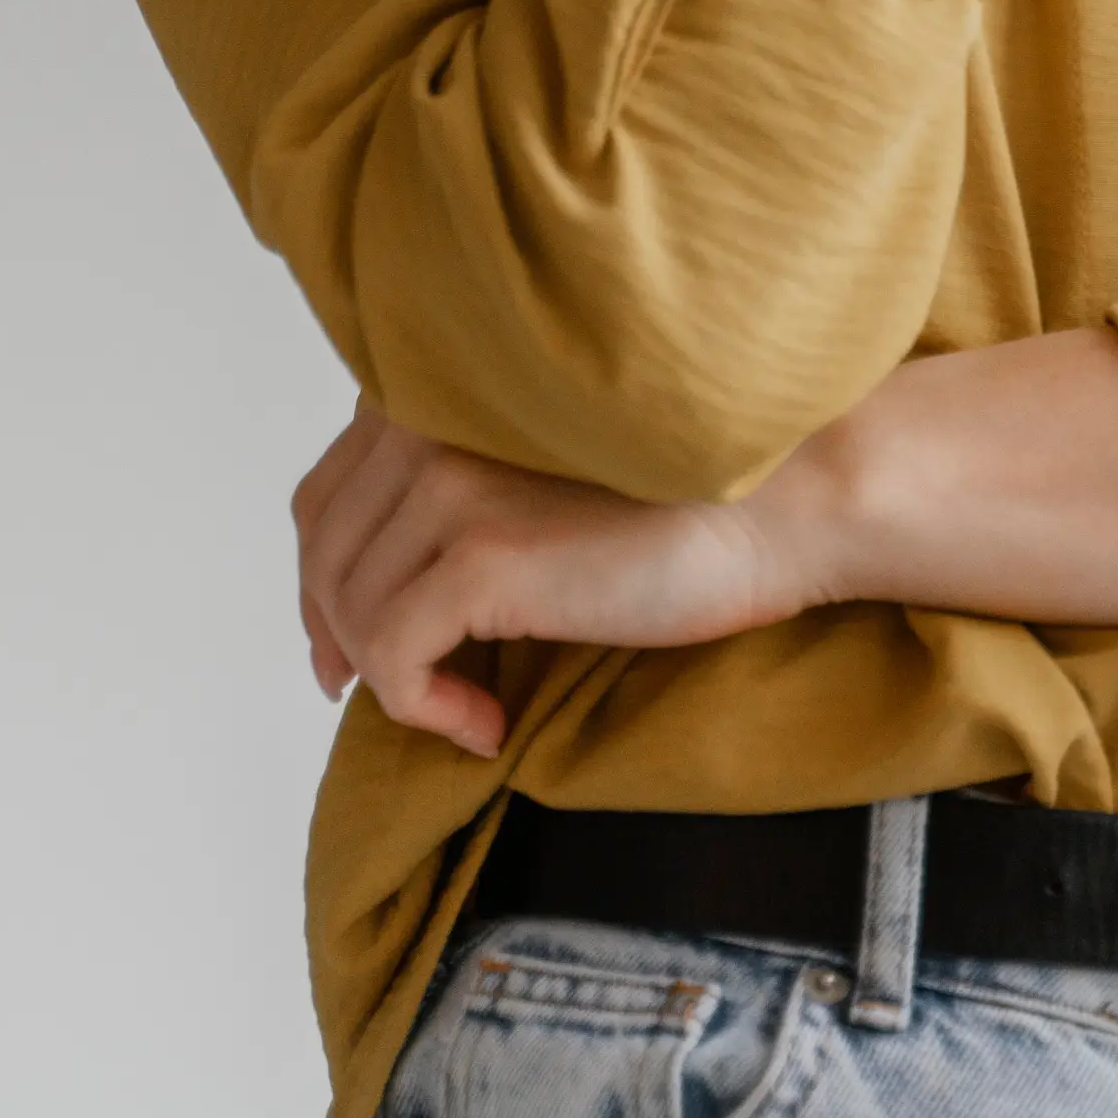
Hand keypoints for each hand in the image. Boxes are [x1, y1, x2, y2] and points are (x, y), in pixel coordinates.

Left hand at [291, 406, 821, 757]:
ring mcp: (453, 484)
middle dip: (338, 635)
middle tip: (379, 695)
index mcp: (450, 394)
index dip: (323, 578)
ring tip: (469, 708)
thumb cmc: (698, 494)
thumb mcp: (554, 471)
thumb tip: (376, 586)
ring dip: (392, 679)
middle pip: (324, 553)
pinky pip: (395, 658)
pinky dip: (422, 709)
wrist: (795, 500)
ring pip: (353, 612)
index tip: (348, 644)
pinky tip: (486, 723)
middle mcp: (435, 423)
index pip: (328, 493)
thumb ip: (470, 482)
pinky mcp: (481, 556)